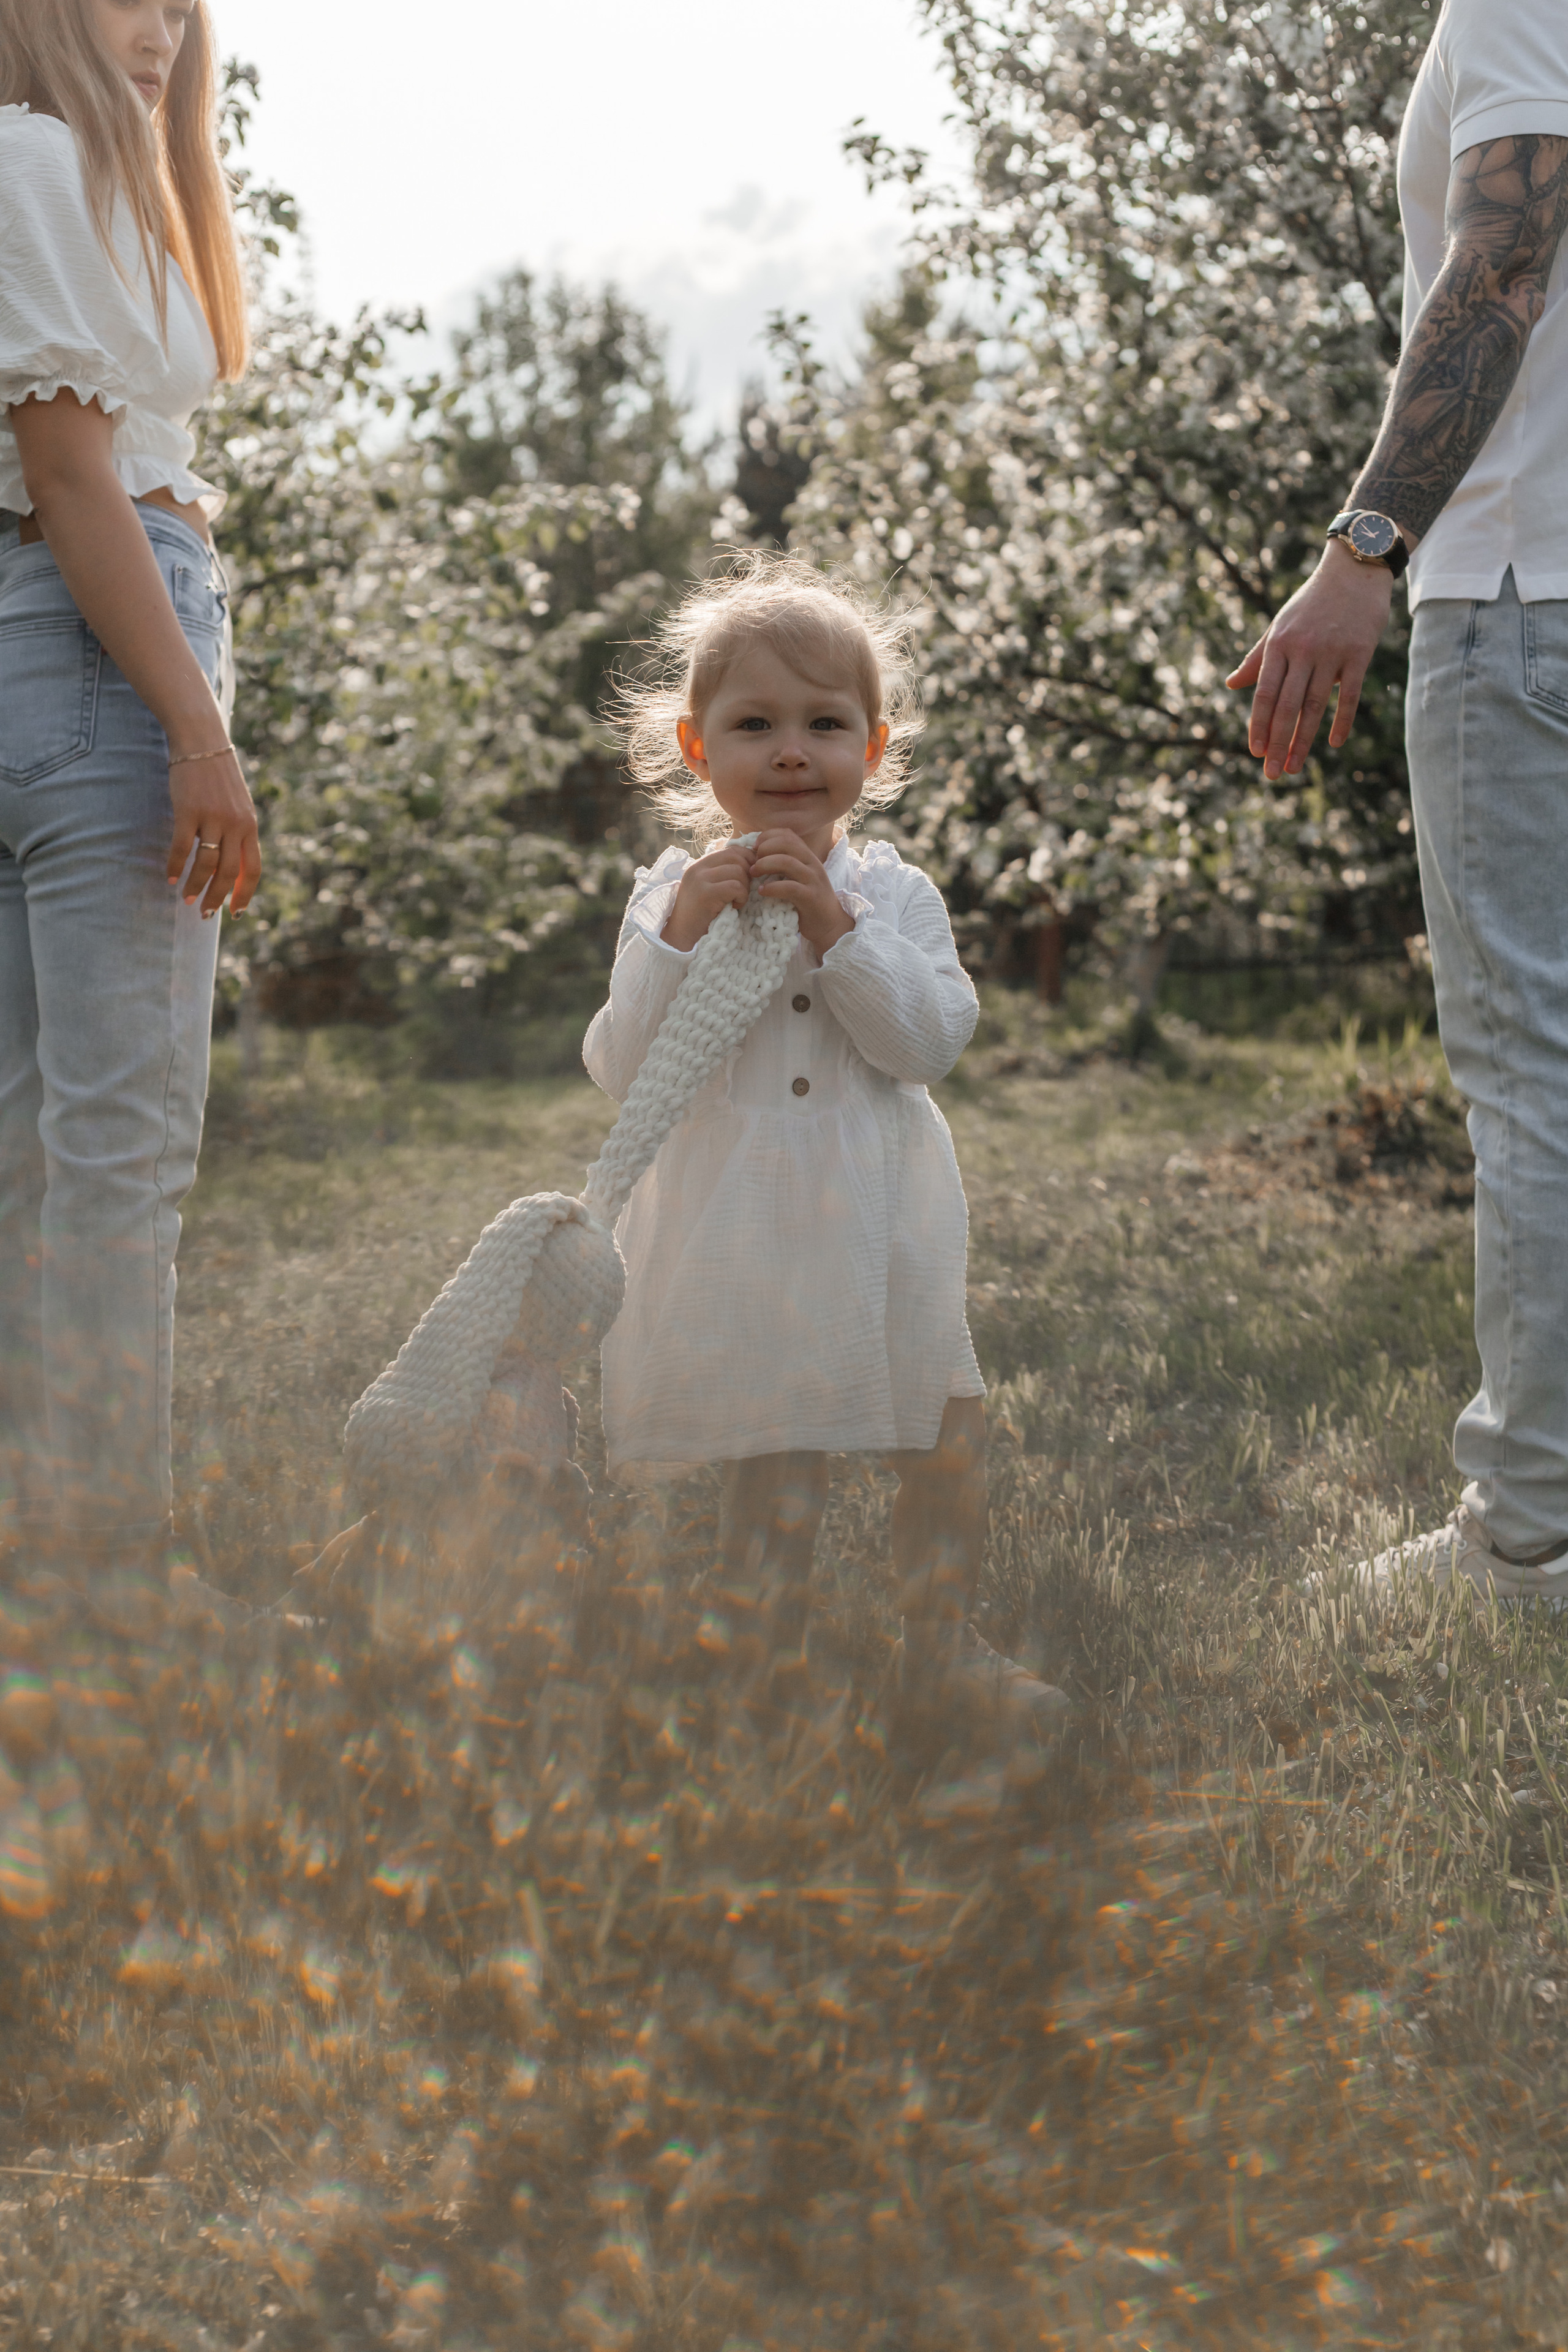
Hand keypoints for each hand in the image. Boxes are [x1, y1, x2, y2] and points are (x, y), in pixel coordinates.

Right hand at [166, 745, 262, 916]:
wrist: (202, 741)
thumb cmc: (218, 777)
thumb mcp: (238, 806)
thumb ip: (239, 833)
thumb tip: (233, 867)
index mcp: (250, 826)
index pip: (253, 870)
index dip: (244, 894)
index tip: (235, 913)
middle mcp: (235, 824)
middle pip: (229, 873)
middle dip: (217, 898)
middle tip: (204, 914)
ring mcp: (213, 817)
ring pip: (206, 864)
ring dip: (194, 886)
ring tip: (185, 898)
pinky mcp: (189, 810)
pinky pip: (182, 847)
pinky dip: (175, 865)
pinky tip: (169, 877)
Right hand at [661, 838, 754, 949]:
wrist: (682, 939)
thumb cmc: (701, 917)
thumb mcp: (710, 889)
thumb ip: (724, 875)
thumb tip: (753, 863)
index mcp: (700, 865)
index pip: (731, 850)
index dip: (747, 860)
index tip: (750, 877)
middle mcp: (698, 868)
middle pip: (736, 857)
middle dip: (747, 874)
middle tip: (743, 892)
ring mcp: (700, 879)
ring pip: (738, 871)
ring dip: (744, 888)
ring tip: (736, 901)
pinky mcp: (706, 893)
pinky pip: (735, 886)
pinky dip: (741, 897)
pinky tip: (734, 907)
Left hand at [751, 829, 854, 955]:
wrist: (829, 924)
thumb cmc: (806, 901)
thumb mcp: (797, 877)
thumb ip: (783, 865)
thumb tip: (756, 856)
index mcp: (807, 856)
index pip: (788, 834)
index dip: (768, 836)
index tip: (754, 849)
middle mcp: (812, 863)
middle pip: (787, 843)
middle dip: (764, 849)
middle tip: (752, 863)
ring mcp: (813, 879)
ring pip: (787, 862)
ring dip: (765, 865)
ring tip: (753, 874)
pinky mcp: (811, 897)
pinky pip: (789, 887)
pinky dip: (772, 887)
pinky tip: (762, 891)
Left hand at [1226, 540, 1393, 779]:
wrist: (1353, 570)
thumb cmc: (1311, 602)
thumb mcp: (1279, 626)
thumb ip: (1257, 658)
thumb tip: (1231, 685)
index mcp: (1279, 643)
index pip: (1265, 692)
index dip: (1260, 724)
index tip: (1255, 752)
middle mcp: (1303, 649)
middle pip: (1288, 705)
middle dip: (1278, 742)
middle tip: (1272, 773)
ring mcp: (1332, 652)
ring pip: (1315, 705)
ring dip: (1303, 740)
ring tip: (1294, 767)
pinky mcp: (1360, 653)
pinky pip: (1350, 695)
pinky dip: (1342, 721)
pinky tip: (1334, 743)